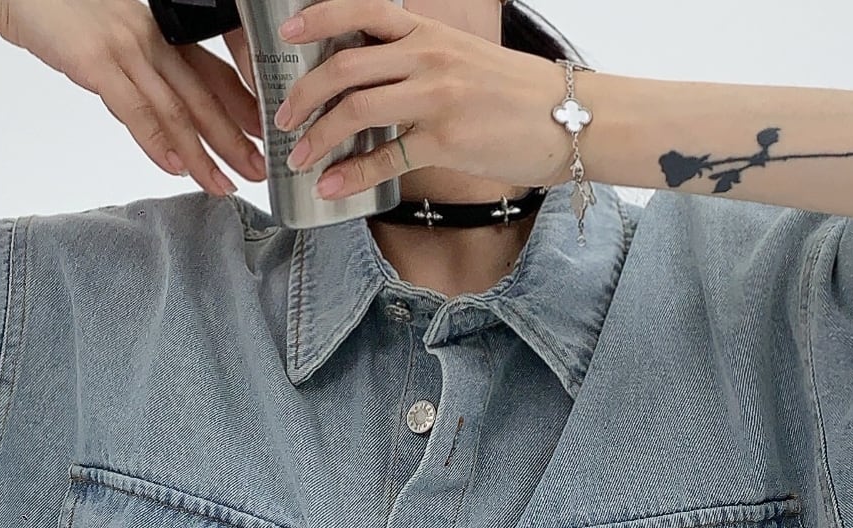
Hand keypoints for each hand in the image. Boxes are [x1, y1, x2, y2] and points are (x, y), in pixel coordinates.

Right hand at [0, 0, 268, 194]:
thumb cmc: (63, 17)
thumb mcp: (115, 43)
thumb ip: (142, 77)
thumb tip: (162, 123)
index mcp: (160, 34)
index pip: (213, 74)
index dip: (241, 108)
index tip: (263, 137)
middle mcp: (151, 41)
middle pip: (203, 97)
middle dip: (235, 139)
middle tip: (259, 171)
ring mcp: (126, 51)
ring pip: (176, 109)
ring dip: (202, 153)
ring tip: (223, 185)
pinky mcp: (97, 63)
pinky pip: (134, 109)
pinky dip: (157, 141)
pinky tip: (176, 167)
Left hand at [271, 0, 573, 199]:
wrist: (569, 117)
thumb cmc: (517, 95)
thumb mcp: (464, 58)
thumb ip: (422, 61)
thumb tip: (379, 80)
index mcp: (429, 31)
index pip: (360, 10)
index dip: (316, 18)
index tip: (287, 34)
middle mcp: (427, 57)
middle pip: (344, 66)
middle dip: (303, 94)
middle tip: (283, 117)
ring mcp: (435, 98)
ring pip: (355, 111)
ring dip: (317, 135)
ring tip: (299, 156)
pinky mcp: (444, 141)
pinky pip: (383, 158)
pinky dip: (349, 175)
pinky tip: (329, 186)